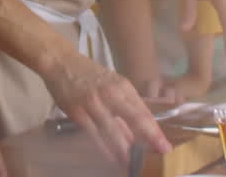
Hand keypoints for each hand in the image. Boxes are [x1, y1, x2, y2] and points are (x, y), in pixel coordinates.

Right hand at [42, 50, 171, 163]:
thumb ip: (124, 104)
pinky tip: (112, 158)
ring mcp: (94, 103)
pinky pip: (94, 134)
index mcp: (123, 86)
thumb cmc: (88, 74)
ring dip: (125, 150)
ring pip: (114, 131)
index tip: (165, 146)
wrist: (60, 62)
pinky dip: (104, 148)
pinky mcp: (78, 111)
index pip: (144, 112)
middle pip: (135, 119)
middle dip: (150, 138)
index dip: (155, 131)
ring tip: (133, 164)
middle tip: (160, 154)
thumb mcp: (111, 83)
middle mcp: (111, 93)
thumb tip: (134, 131)